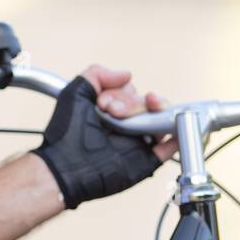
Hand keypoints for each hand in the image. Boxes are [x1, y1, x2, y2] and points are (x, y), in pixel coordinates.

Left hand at [31, 67, 176, 208]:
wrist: (63, 165)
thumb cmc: (64, 133)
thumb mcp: (75, 92)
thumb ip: (97, 74)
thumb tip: (127, 74)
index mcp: (112, 110)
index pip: (131, 92)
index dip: (120, 93)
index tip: (102, 102)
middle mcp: (126, 125)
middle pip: (147, 103)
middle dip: (132, 102)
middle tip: (111, 111)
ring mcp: (137, 142)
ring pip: (160, 120)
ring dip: (154, 112)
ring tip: (131, 115)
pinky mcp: (145, 160)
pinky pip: (168, 148)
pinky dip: (177, 137)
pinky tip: (176, 126)